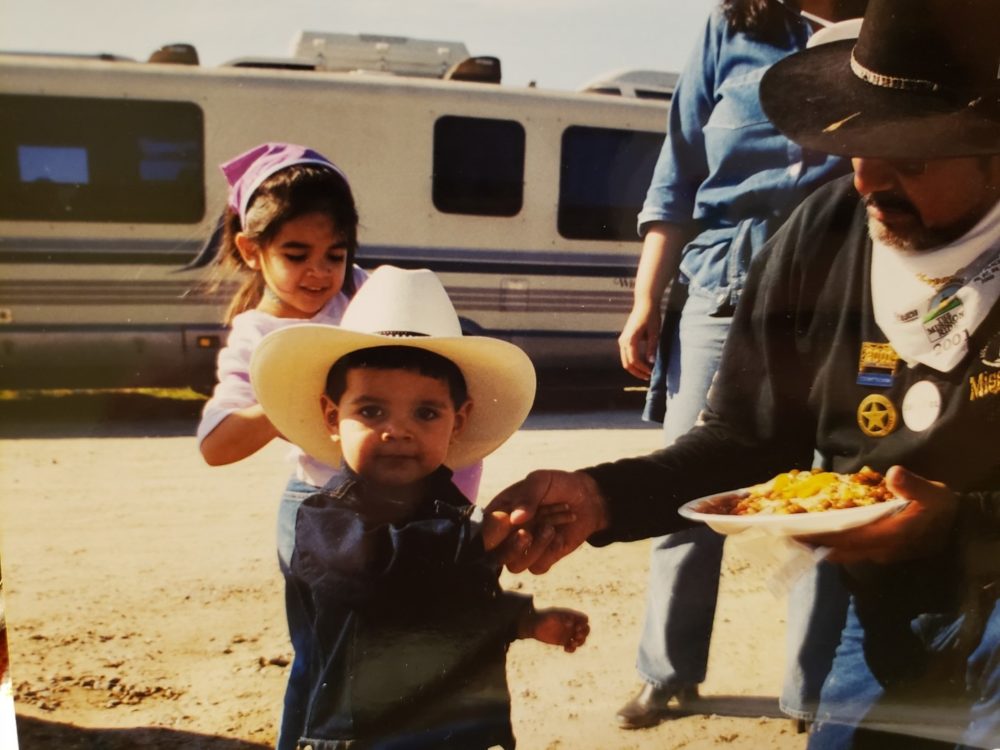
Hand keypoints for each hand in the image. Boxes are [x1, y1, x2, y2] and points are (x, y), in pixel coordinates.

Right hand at [485, 470, 608, 573]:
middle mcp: (507, 534)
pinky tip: (560, 536)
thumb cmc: (558, 485)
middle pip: (494, 556)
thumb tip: (514, 519)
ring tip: (550, 528)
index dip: (490, 534)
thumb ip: (527, 495)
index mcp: (499, 512)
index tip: (509, 522)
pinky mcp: (542, 558)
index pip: (482, 531)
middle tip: (526, 533)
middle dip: (511, 547)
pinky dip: (550, 553)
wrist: (588, 498)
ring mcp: (524, 548)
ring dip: (534, 549)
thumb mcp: (541, 481)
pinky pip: (538, 567)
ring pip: (515, 566)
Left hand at [518, 606, 589, 652]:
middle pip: (586, 630)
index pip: (584, 619)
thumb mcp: (553, 615)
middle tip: (576, 636)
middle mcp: (572, 624)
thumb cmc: (543, 617)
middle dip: (584, 634)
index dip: (583, 624)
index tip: (576, 628)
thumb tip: (571, 624)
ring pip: (581, 639)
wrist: (533, 624)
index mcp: (571, 616)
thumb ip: (563, 617)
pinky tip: (565, 649)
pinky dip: (572, 649)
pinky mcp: (563, 641)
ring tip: (572, 643)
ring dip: (580, 642)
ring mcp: (568, 633)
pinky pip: (572, 647)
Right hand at [618, 303, 659, 380]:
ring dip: (634, 368)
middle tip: (648, 377)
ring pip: (625, 360)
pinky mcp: (624, 339)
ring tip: (646, 372)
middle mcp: (623, 341)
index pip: (634, 360)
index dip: (642, 369)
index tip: (652, 373)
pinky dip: (633, 362)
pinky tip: (642, 363)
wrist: (644, 303)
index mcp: (630, 340)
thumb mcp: (654, 332)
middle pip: (626, 363)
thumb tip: (651, 362)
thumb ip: (652, 347)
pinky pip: (626, 355)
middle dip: (637, 372)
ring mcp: (622, 340)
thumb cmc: (651, 315)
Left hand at [797, 466, 957, 563]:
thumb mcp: (934, 493)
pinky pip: (854, 551)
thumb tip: (893, 474)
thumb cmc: (941, 508)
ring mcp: (882, 553)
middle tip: (789, 534)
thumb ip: (913, 486)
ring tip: (800, 536)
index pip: (848, 538)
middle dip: (815, 543)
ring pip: (846, 553)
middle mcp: (881, 549)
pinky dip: (836, 545)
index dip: (822, 536)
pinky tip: (824, 536)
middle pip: (841, 549)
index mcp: (889, 535)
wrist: (958, 527)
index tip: (797, 531)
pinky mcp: (883, 551)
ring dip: (823, 546)